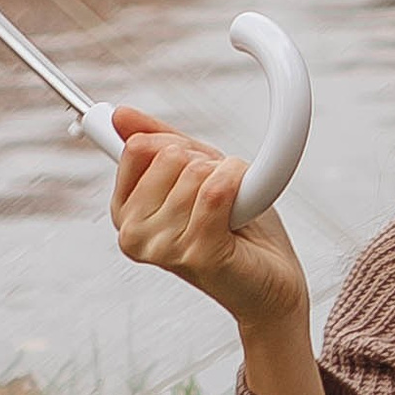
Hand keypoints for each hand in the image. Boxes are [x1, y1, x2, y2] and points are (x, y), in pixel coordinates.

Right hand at [108, 109, 308, 343]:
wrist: (273, 280)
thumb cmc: (237, 229)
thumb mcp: (196, 173)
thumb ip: (159, 142)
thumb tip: (121, 115)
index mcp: (126, 213)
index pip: (137, 148)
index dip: (175, 146)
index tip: (191, 165)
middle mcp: (135, 233)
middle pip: (168, 155)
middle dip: (204, 163)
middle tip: (217, 195)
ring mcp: (162, 247)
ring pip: (196, 172)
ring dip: (228, 178)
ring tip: (229, 210)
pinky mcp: (196, 254)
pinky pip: (217, 191)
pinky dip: (240, 186)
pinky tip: (241, 210)